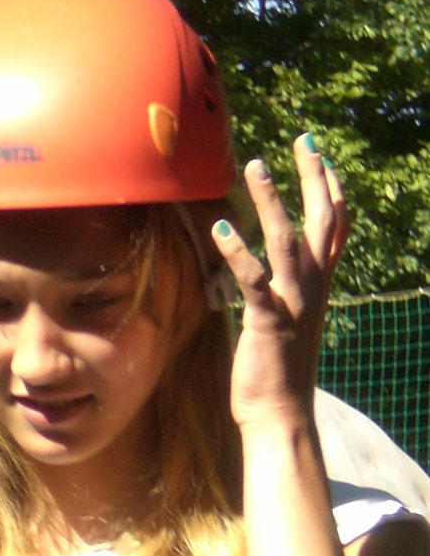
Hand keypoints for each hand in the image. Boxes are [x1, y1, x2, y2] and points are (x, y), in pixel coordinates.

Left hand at [211, 134, 348, 435]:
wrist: (281, 415)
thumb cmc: (277, 371)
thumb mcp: (285, 321)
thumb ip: (281, 292)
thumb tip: (265, 273)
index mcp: (319, 287)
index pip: (334, 228)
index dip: (330, 190)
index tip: (319, 156)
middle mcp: (312, 289)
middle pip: (322, 222)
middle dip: (315, 179)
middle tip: (304, 140)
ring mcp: (293, 304)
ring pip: (288, 241)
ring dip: (271, 201)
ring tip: (256, 165)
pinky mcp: (268, 322)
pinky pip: (254, 281)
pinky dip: (237, 253)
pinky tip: (220, 228)